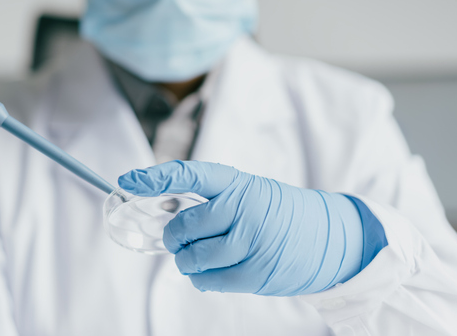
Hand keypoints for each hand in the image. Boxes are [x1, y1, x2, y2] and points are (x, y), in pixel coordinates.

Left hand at [119, 160, 381, 295]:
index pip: (189, 175)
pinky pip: (209, 280)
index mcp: (238, 183)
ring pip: (193, 257)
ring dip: (186, 260)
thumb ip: (212, 202)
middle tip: (177, 238)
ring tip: (195, 256)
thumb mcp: (249, 194)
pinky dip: (201, 279)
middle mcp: (244, 208)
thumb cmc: (277, 214)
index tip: (128, 181)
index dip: (155, 178)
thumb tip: (164, 216)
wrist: (328, 238)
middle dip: (173, 236)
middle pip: (184, 225)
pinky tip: (208, 273)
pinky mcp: (255, 272)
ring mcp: (251, 241)